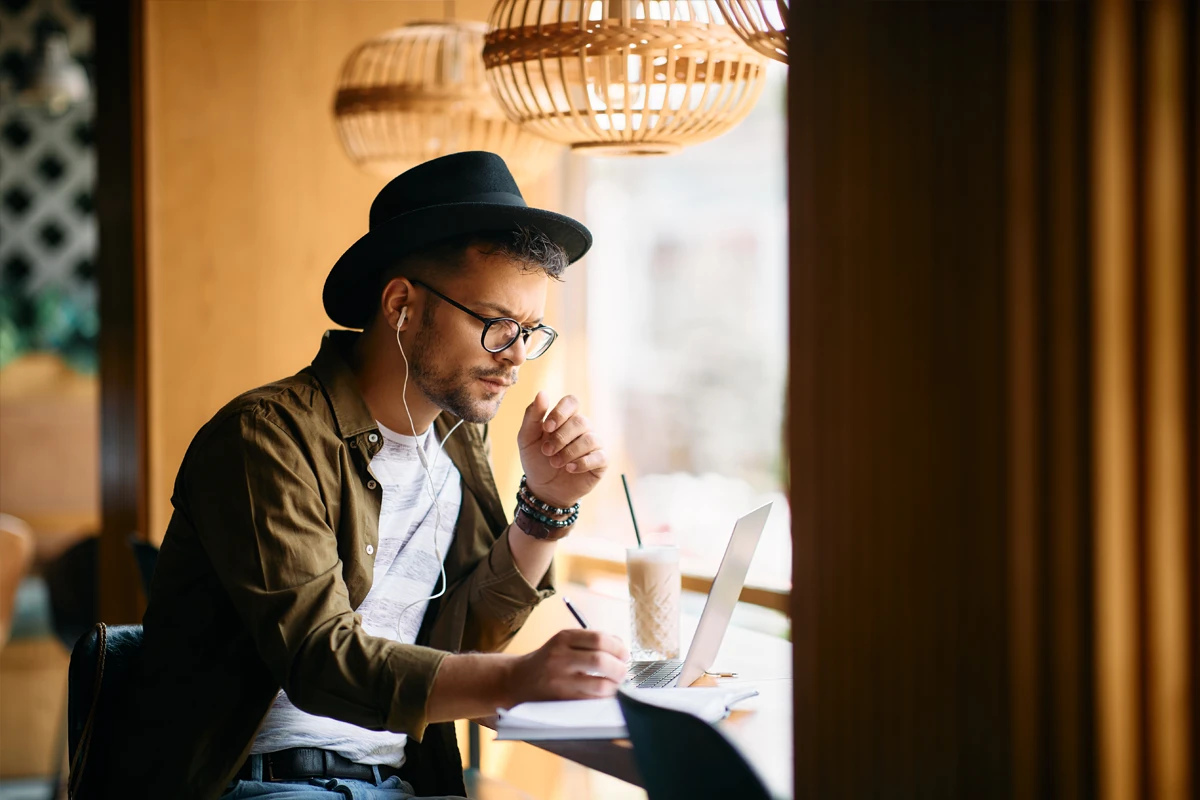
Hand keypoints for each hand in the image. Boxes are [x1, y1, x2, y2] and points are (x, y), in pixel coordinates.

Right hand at [505, 630, 629, 703]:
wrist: (518, 680)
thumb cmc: (548, 661)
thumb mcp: (564, 643)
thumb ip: (591, 642)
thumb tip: (622, 647)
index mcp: (563, 638)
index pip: (599, 639)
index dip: (618, 647)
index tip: (624, 654)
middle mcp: (559, 657)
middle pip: (600, 660)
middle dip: (619, 668)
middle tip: (623, 671)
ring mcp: (559, 680)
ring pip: (599, 685)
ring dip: (614, 685)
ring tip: (615, 683)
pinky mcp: (561, 699)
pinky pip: (592, 700)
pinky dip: (604, 697)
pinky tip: (605, 694)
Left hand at [518, 392, 607, 507]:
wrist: (544, 489)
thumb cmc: (536, 460)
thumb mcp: (527, 438)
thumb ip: (532, 415)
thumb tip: (542, 393)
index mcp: (565, 418)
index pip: (571, 401)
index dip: (561, 412)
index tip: (546, 428)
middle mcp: (582, 428)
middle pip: (580, 421)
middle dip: (560, 438)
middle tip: (546, 452)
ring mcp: (594, 444)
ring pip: (589, 439)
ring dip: (569, 452)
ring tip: (555, 463)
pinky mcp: (601, 461)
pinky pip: (599, 456)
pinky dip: (582, 463)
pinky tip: (569, 469)